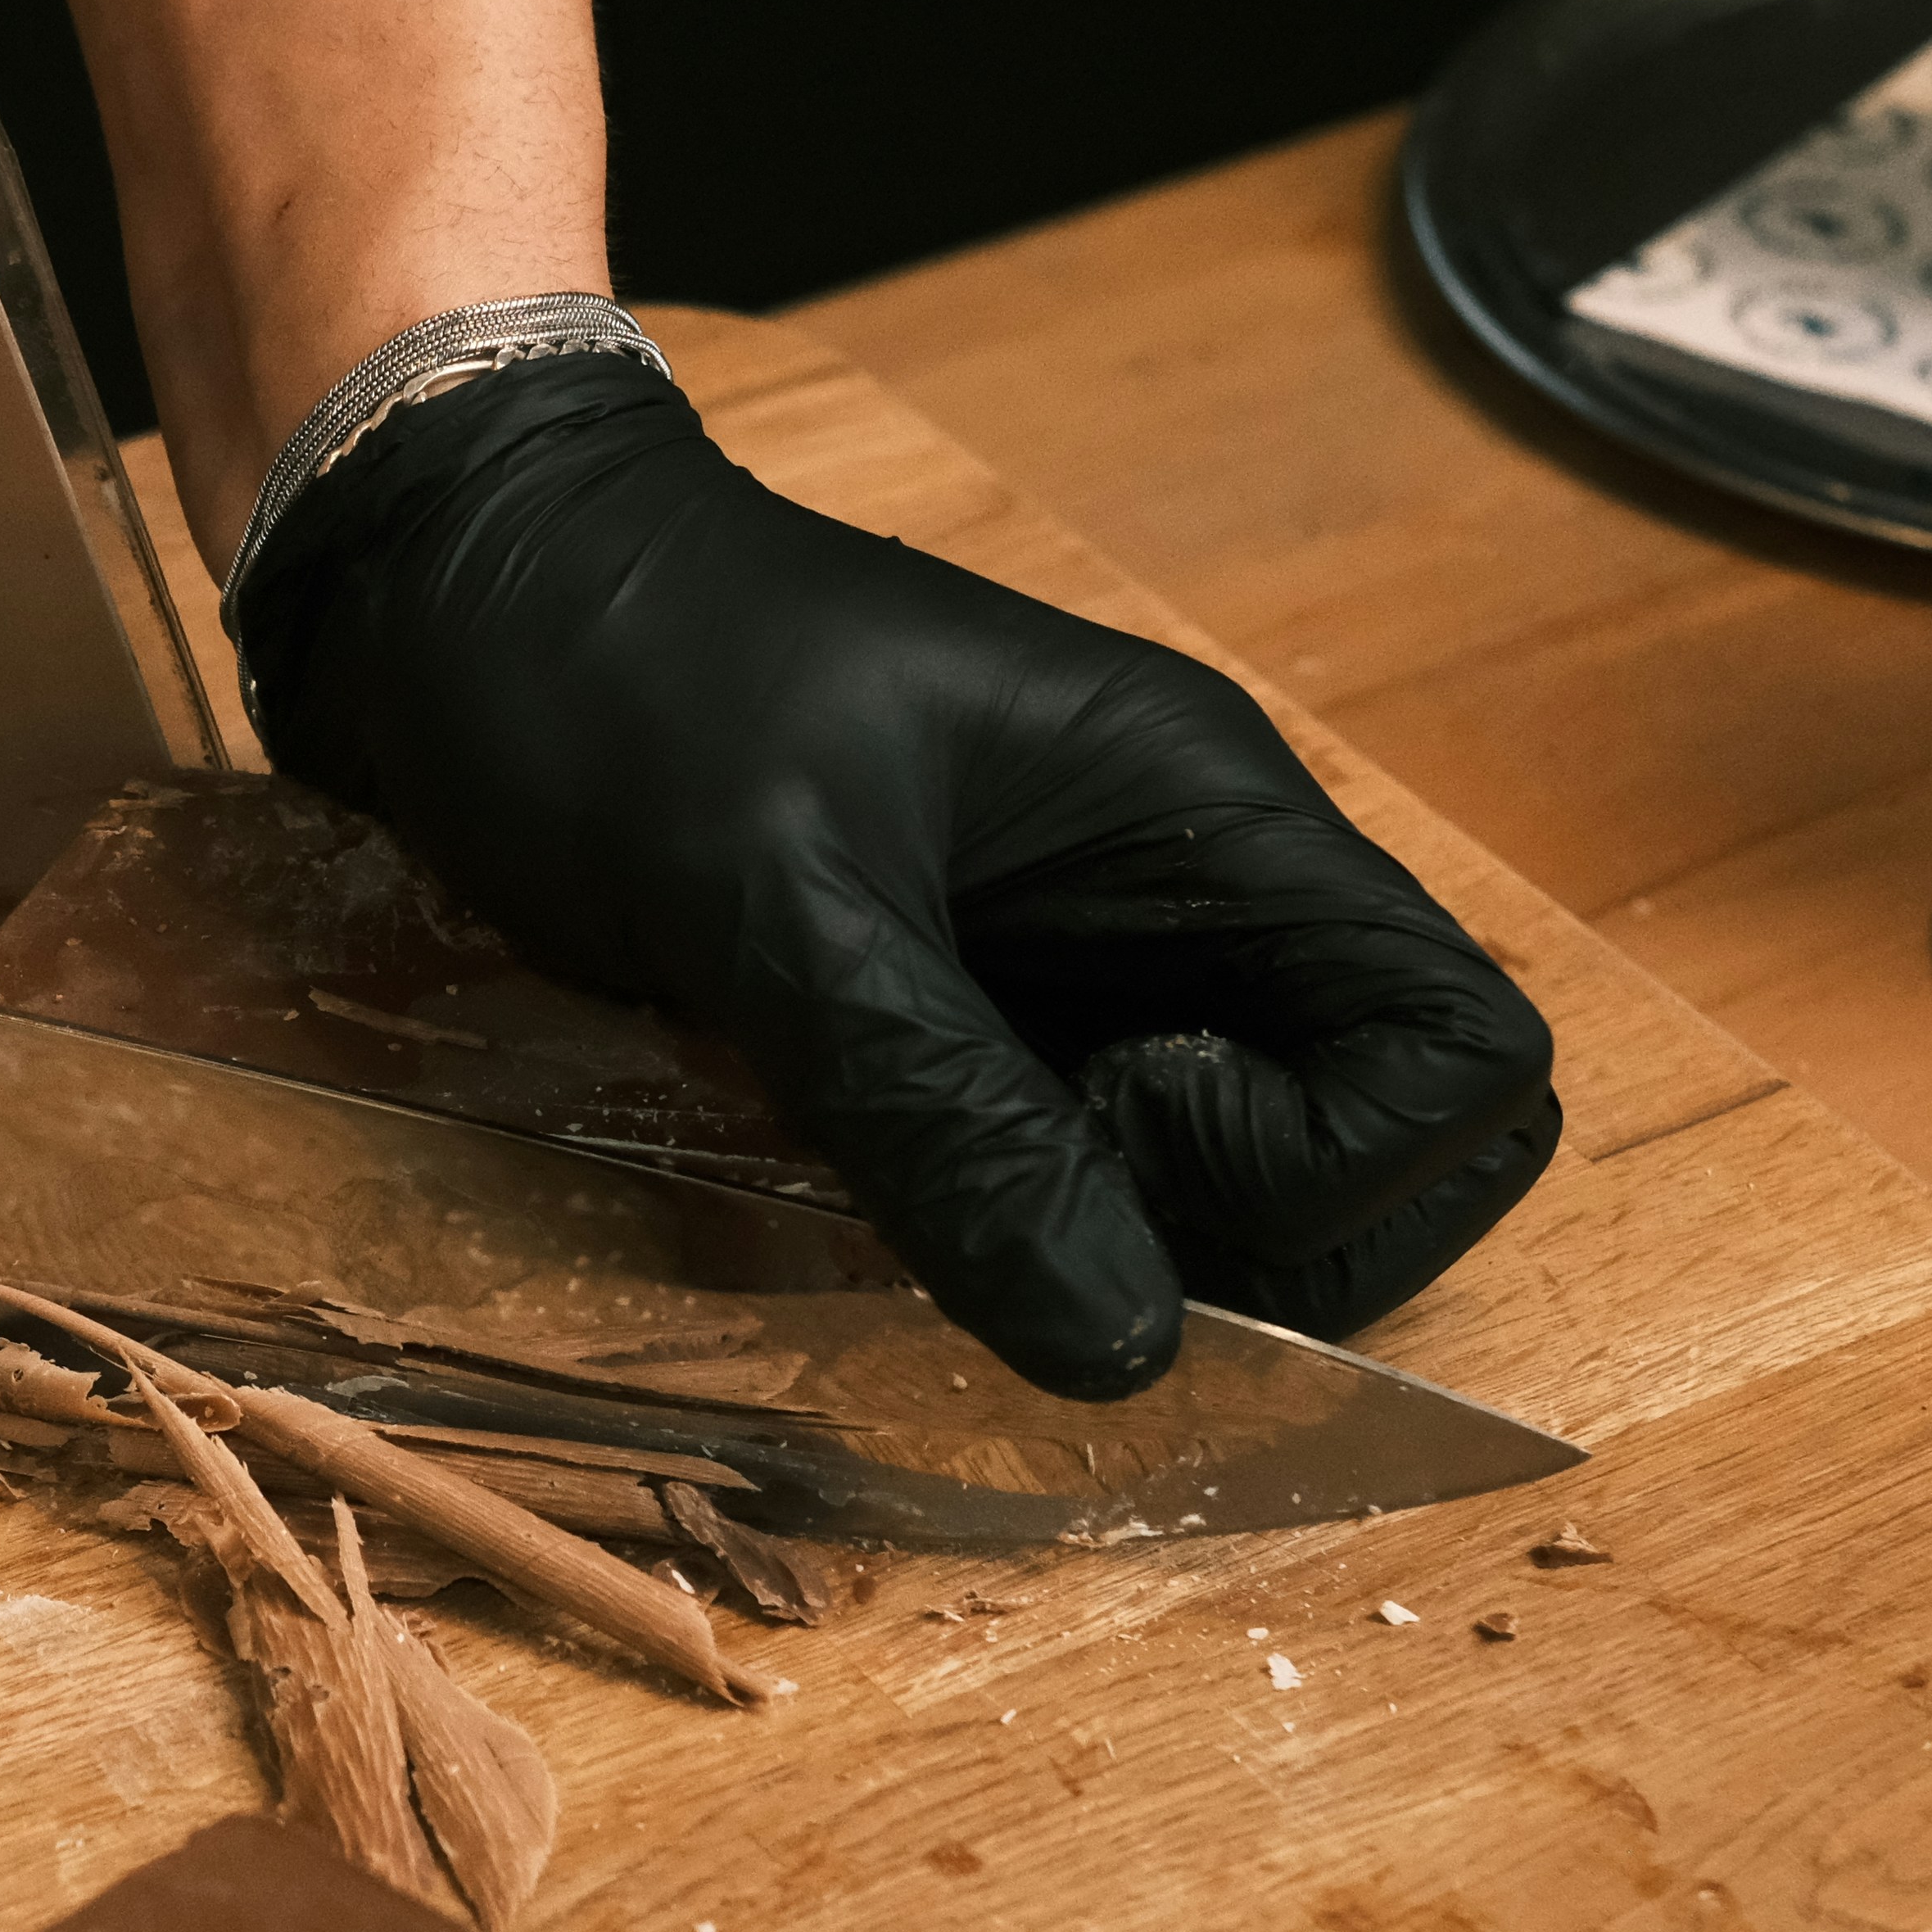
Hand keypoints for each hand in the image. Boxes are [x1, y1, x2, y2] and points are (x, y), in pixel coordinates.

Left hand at [233, 356, 1559, 1398]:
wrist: (472, 584)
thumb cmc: (618, 679)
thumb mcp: (778, 902)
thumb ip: (952, 1118)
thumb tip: (1129, 1347)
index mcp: (1209, 812)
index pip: (1459, 1051)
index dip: (1331, 1160)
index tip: (1120, 1124)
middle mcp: (1195, 890)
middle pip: (1384, 1145)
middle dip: (1250, 1232)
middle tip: (1021, 1185)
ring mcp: (1101, 955)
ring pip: (1239, 1178)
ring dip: (1125, 1237)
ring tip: (930, 1165)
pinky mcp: (995, 1009)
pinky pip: (1091, 1163)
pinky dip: (1024, 1215)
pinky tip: (879, 1168)